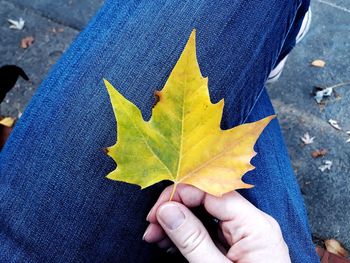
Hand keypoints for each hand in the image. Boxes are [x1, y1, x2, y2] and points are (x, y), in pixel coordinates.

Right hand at [143, 184, 290, 262]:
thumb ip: (192, 239)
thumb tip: (167, 209)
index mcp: (255, 225)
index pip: (213, 192)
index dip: (182, 195)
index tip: (157, 211)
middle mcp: (252, 223)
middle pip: (208, 202)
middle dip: (177, 210)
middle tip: (151, 227)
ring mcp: (246, 235)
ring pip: (206, 216)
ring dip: (179, 223)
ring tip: (155, 237)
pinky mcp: (238, 246)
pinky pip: (210, 231)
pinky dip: (189, 235)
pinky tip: (170, 243)